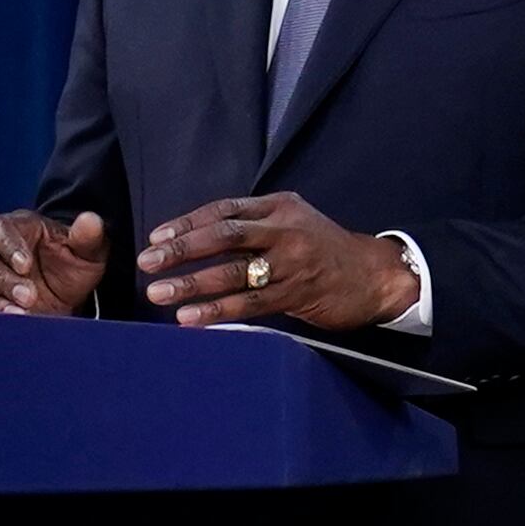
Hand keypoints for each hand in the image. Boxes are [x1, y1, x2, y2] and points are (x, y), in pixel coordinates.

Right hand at [0, 210, 109, 315]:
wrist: (70, 296)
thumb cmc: (74, 266)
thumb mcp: (89, 252)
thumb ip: (88, 237)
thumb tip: (90, 220)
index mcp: (19, 226)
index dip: (7, 245)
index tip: (25, 265)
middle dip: (3, 279)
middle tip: (30, 296)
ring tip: (21, 313)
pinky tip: (9, 321)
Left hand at [140, 195, 419, 330]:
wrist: (375, 276)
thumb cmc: (327, 251)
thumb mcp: (295, 222)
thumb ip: (256, 225)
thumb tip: (201, 238)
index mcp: (279, 207)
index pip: (224, 210)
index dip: (187, 223)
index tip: (156, 237)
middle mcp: (284, 230)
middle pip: (223, 235)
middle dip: (181, 249)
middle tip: (148, 262)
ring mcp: (291, 263)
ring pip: (232, 272)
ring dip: (192, 284)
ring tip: (159, 293)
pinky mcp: (297, 294)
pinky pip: (250, 304)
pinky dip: (218, 311)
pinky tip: (192, 318)